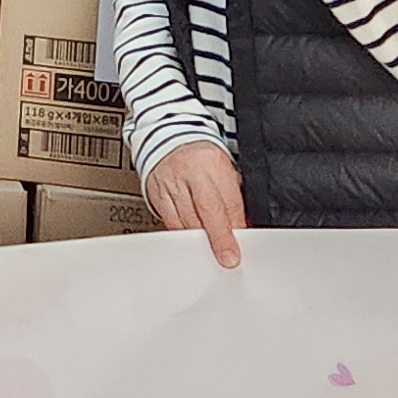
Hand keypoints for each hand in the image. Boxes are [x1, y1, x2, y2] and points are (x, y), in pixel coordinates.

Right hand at [142, 139, 245, 267]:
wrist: (170, 140)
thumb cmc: (202, 159)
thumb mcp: (223, 170)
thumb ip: (232, 197)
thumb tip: (241, 228)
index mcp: (214, 162)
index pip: (229, 200)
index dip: (236, 226)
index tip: (241, 245)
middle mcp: (191, 171)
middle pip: (207, 211)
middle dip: (219, 238)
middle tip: (227, 258)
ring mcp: (171, 182)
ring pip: (187, 220)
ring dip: (201, 240)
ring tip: (211, 252)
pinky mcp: (157, 193)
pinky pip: (170, 220)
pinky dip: (182, 234)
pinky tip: (191, 241)